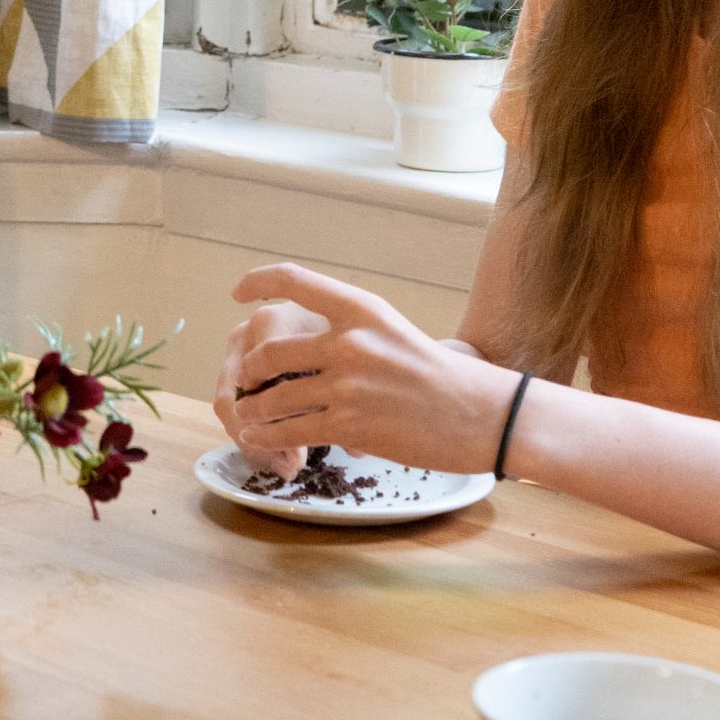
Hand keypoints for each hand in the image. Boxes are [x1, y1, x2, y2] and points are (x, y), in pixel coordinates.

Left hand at [225, 264, 517, 473]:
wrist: (482, 414)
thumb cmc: (440, 375)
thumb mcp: (392, 333)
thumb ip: (349, 333)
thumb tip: (303, 346)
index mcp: (361, 309)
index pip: (294, 280)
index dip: (258, 281)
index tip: (237, 292)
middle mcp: (350, 341)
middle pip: (270, 350)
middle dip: (250, 370)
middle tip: (245, 381)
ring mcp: (348, 384)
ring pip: (275, 396)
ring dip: (253, 409)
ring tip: (246, 414)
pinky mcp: (351, 425)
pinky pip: (291, 430)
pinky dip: (268, 437)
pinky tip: (258, 439)